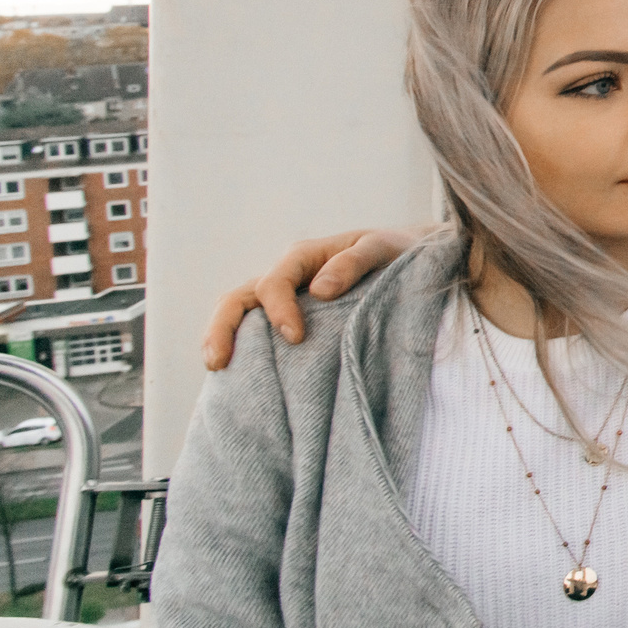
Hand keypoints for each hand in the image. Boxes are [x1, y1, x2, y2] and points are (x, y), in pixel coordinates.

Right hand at [198, 226, 433, 369]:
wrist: (412, 262)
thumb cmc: (397, 253)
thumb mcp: (382, 248)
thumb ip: (353, 263)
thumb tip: (319, 290)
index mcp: (304, 257)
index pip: (274, 282)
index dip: (278, 309)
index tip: (296, 337)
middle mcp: (286, 278)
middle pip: (239, 298)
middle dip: (223, 328)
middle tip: (218, 362)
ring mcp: (283, 302)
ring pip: (239, 316)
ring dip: (221, 340)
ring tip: (216, 370)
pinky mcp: (289, 323)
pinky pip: (257, 335)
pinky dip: (244, 352)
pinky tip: (238, 379)